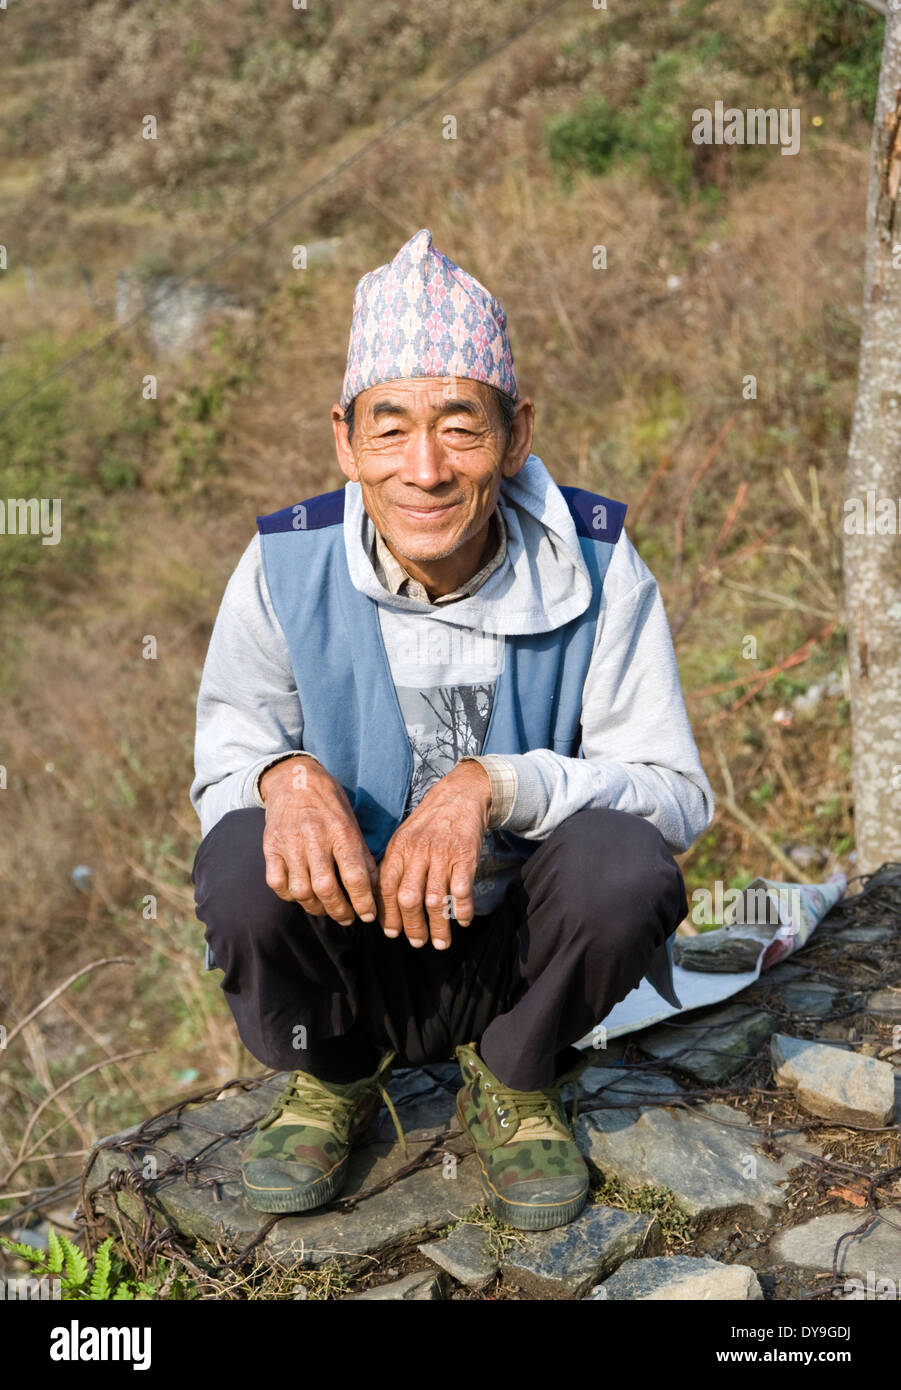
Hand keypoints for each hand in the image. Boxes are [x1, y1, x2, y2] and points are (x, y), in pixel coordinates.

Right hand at [259, 755, 378, 925]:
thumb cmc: (330, 805)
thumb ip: (362, 857)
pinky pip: (277, 883)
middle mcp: (314, 838)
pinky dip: (290, 896)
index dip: (364, 902)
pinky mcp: (270, 847)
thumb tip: (374, 891)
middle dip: (340, 911)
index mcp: (341, 831)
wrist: (294, 780)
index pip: (355, 876)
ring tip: (326, 909)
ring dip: (316, 907)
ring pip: (301, 890)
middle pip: (326, 888)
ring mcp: (289, 843)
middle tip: (347, 918)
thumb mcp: (352, 824)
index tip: (369, 916)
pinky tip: (302, 895)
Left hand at [377, 761, 491, 949]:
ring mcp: (443, 854)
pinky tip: (463, 922)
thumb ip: (395, 865)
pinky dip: (462, 911)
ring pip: (435, 899)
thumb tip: (383, 901)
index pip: (386, 887)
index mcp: (399, 848)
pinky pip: (462, 890)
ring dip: (438, 927)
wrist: (461, 794)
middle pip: (409, 898)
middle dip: (412, 927)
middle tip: (417, 943)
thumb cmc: (430, 822)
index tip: (392, 933)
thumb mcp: (405, 837)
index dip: (388, 914)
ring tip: (440, 943)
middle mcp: (418, 852)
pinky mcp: (466, 855)